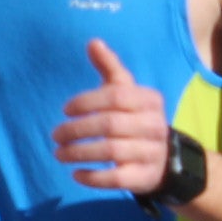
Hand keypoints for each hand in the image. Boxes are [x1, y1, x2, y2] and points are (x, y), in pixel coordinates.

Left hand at [54, 38, 175, 194]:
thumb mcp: (127, 91)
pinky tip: (75, 173)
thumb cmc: (135, 118)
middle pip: (109, 124)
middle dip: (76, 130)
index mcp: (150, 100)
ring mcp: (152, 152)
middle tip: (55, 135)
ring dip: (79, 153)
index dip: (86, 101)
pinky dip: (93, 177)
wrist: (166, 159)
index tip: (65, 109)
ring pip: (111, 151)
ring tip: (59, 154)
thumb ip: (110, 67)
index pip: (115, 96)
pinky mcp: (145, 177)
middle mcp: (154, 125)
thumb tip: (92, 42)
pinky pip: (116, 179)